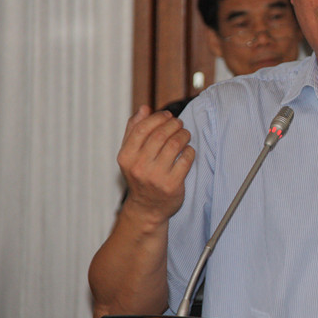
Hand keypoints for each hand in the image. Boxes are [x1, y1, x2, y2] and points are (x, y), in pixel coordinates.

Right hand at [117, 106, 194, 222]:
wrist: (147, 208)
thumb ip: (134, 130)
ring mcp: (156, 176)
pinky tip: (188, 151)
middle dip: (174, 124)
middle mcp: (139, 166)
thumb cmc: (140, 176)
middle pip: (161, 134)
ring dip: (184, 135)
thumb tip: (144, 108)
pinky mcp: (172, 184)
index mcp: (126, 157)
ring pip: (175, 144)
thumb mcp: (130, 154)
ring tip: (185, 135)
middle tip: (179, 124)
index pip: (143, 128)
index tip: (168, 116)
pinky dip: (190, 151)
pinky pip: (186, 159)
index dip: (158, 118)